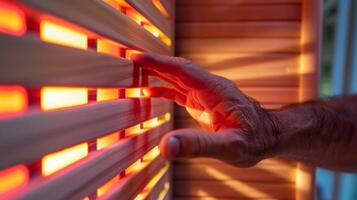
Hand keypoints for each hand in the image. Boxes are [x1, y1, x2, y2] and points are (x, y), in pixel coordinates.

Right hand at [132, 53, 279, 166]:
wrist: (269, 137)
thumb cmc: (255, 141)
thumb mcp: (229, 147)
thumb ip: (198, 145)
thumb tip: (167, 146)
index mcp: (215, 91)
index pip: (182, 70)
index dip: (159, 63)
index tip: (137, 58)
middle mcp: (210, 88)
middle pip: (178, 70)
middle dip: (155, 64)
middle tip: (132, 61)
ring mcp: (208, 94)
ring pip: (179, 78)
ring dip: (159, 73)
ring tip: (137, 72)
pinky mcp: (206, 102)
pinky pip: (182, 90)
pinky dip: (166, 88)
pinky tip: (153, 91)